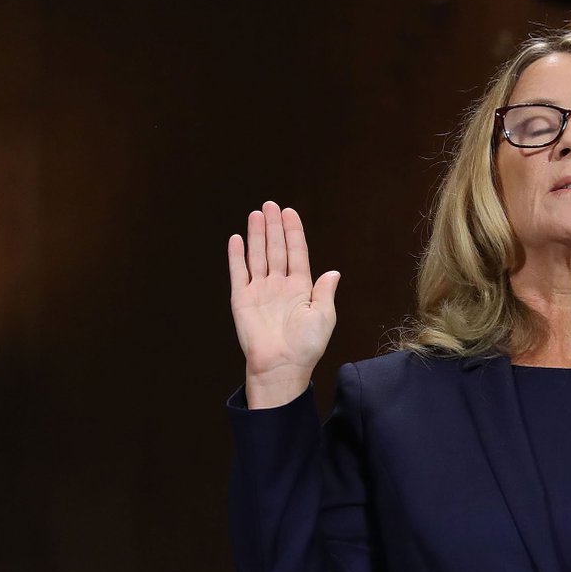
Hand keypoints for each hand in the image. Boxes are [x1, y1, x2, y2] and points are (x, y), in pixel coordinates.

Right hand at [227, 201, 339, 407]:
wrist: (281, 366)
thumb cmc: (306, 346)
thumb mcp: (324, 316)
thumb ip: (325, 292)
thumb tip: (334, 272)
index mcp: (301, 287)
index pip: (297, 252)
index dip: (293, 232)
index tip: (290, 212)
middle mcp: (279, 285)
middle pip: (276, 249)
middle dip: (274, 226)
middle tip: (270, 205)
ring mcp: (260, 290)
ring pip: (258, 256)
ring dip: (257, 235)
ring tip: (256, 214)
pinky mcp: (242, 299)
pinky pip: (238, 273)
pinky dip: (237, 256)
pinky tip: (237, 239)